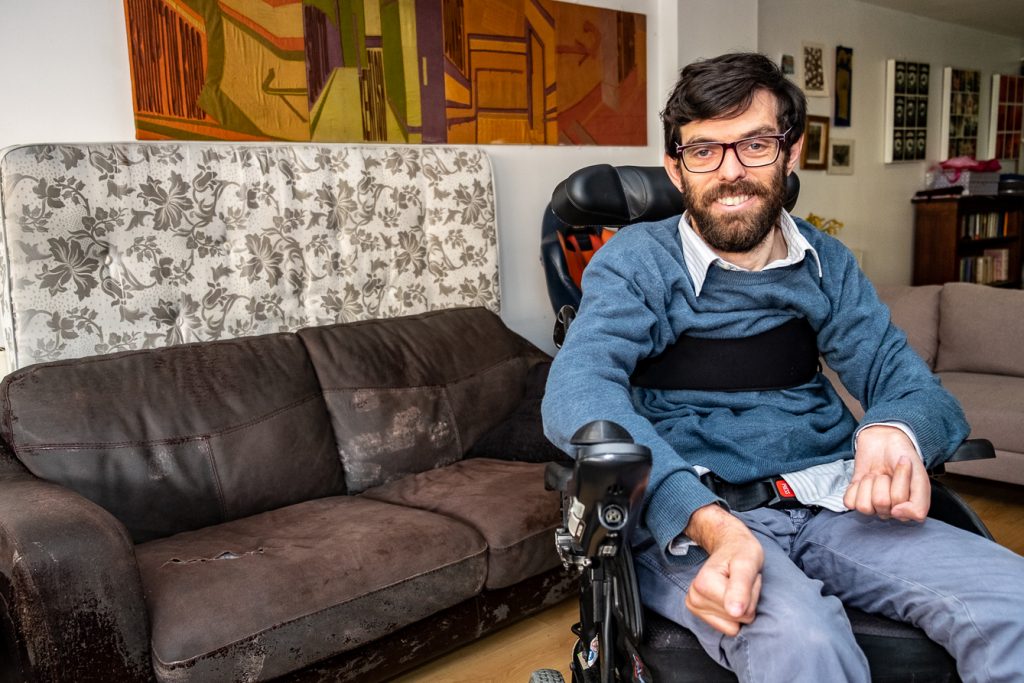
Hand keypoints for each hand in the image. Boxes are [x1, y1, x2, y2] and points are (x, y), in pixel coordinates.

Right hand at [683, 503, 763, 635]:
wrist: (730, 545)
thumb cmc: (740, 552)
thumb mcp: (747, 564)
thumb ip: (740, 588)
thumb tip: (734, 612)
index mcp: (703, 584)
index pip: (743, 612)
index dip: (751, 594)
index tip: (745, 576)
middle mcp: (693, 597)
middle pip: (737, 619)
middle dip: (746, 601)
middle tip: (742, 581)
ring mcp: (694, 606)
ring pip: (732, 625)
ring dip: (741, 606)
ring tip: (736, 586)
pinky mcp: (698, 613)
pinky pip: (727, 628)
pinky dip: (733, 614)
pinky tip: (730, 596)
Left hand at [843, 425, 930, 521]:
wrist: (884, 441)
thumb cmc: (902, 458)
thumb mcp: (920, 479)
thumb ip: (918, 505)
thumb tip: (896, 514)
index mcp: (909, 509)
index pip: (899, 506)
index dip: (899, 482)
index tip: (904, 467)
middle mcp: (890, 511)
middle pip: (881, 504)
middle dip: (883, 482)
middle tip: (887, 473)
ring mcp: (872, 506)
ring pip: (864, 506)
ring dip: (868, 484)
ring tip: (875, 475)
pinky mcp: (855, 499)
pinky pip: (850, 503)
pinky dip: (855, 487)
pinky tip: (863, 480)